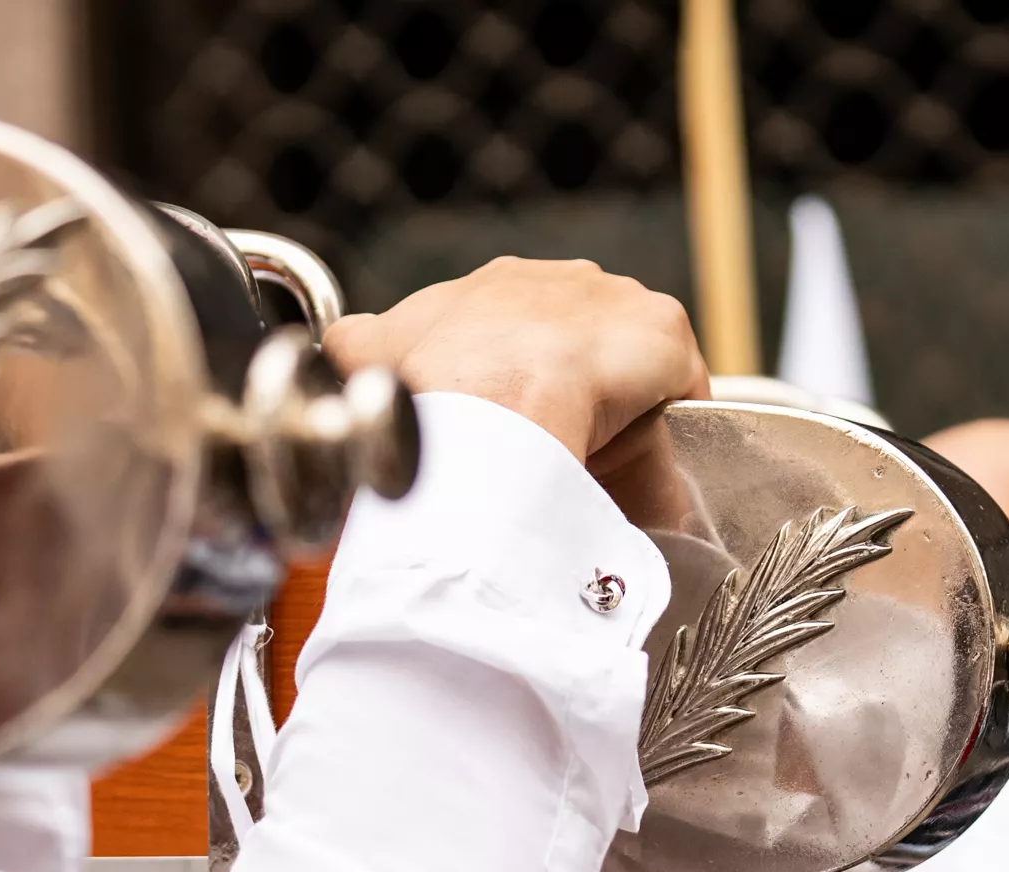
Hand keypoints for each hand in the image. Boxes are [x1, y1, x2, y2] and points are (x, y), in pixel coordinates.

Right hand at [324, 258, 711, 465]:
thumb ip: (355, 348)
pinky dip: (671, 417)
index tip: (517, 411)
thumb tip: (332, 348)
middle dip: (573, 382)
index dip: (519, 370)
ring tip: (609, 452)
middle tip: (561, 440)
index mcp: (494, 286)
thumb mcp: (365, 355)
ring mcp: (614, 300)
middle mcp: (557, 279)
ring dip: (623, 400)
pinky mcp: (660, 331)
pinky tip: (655, 454)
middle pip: (578, 336)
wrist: (484, 399)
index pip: (518, 323)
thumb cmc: (425, 384)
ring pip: (628, 356)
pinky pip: (676, 381)